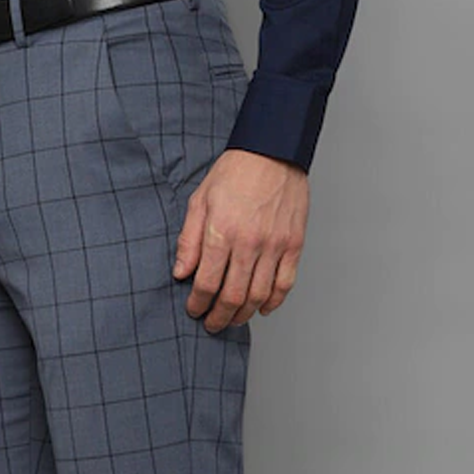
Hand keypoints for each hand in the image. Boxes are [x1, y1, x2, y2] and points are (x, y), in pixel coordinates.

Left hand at [172, 150, 308, 332]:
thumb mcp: (200, 201)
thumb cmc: (235, 172)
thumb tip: (180, 273)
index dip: (198, 304)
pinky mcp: (293, 244)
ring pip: (259, 296)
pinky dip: (273, 302)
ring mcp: (274, 246)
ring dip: (244, 315)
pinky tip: (262, 308)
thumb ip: (189, 240)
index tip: (194, 310)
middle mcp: (249, 243)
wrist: (273, 149)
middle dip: (219, 317)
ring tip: (233, 319)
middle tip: (211, 324)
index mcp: (222, 233)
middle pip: (232, 297)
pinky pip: (285, 283)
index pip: (207, 284)